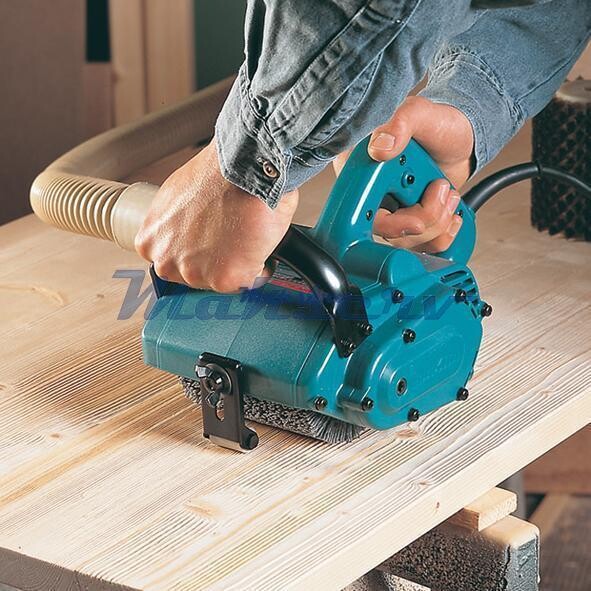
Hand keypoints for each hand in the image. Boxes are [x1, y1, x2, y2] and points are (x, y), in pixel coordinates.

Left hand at [135, 141, 297, 291]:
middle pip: (194, 275)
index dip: (195, 251)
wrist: (243, 167)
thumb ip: (178, 224)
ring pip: (221, 279)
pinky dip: (257, 265)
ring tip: (244, 236)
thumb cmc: (217, 173)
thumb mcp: (177, 197)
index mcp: (150, 240)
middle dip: (214, 261)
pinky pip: (247, 280)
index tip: (208, 244)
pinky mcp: (225, 278)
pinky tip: (257, 242)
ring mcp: (195, 273)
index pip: (172, 260)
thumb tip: (194, 230)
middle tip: (230, 240)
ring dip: (236, 263)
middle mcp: (167, 261)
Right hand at [334, 96, 473, 252]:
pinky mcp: (405, 223)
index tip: (415, 220)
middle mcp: (368, 193)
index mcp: (358, 167)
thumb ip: (400, 124)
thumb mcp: (420, 114)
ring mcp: (388, 211)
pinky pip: (420, 246)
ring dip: (436, 223)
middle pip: (384, 230)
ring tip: (448, 193)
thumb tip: (380, 147)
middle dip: (422, 219)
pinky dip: (442, 234)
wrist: (461, 139)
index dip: (387, 222)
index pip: (358, 208)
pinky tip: (450, 212)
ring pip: (404, 242)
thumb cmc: (437, 124)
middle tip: (442, 192)